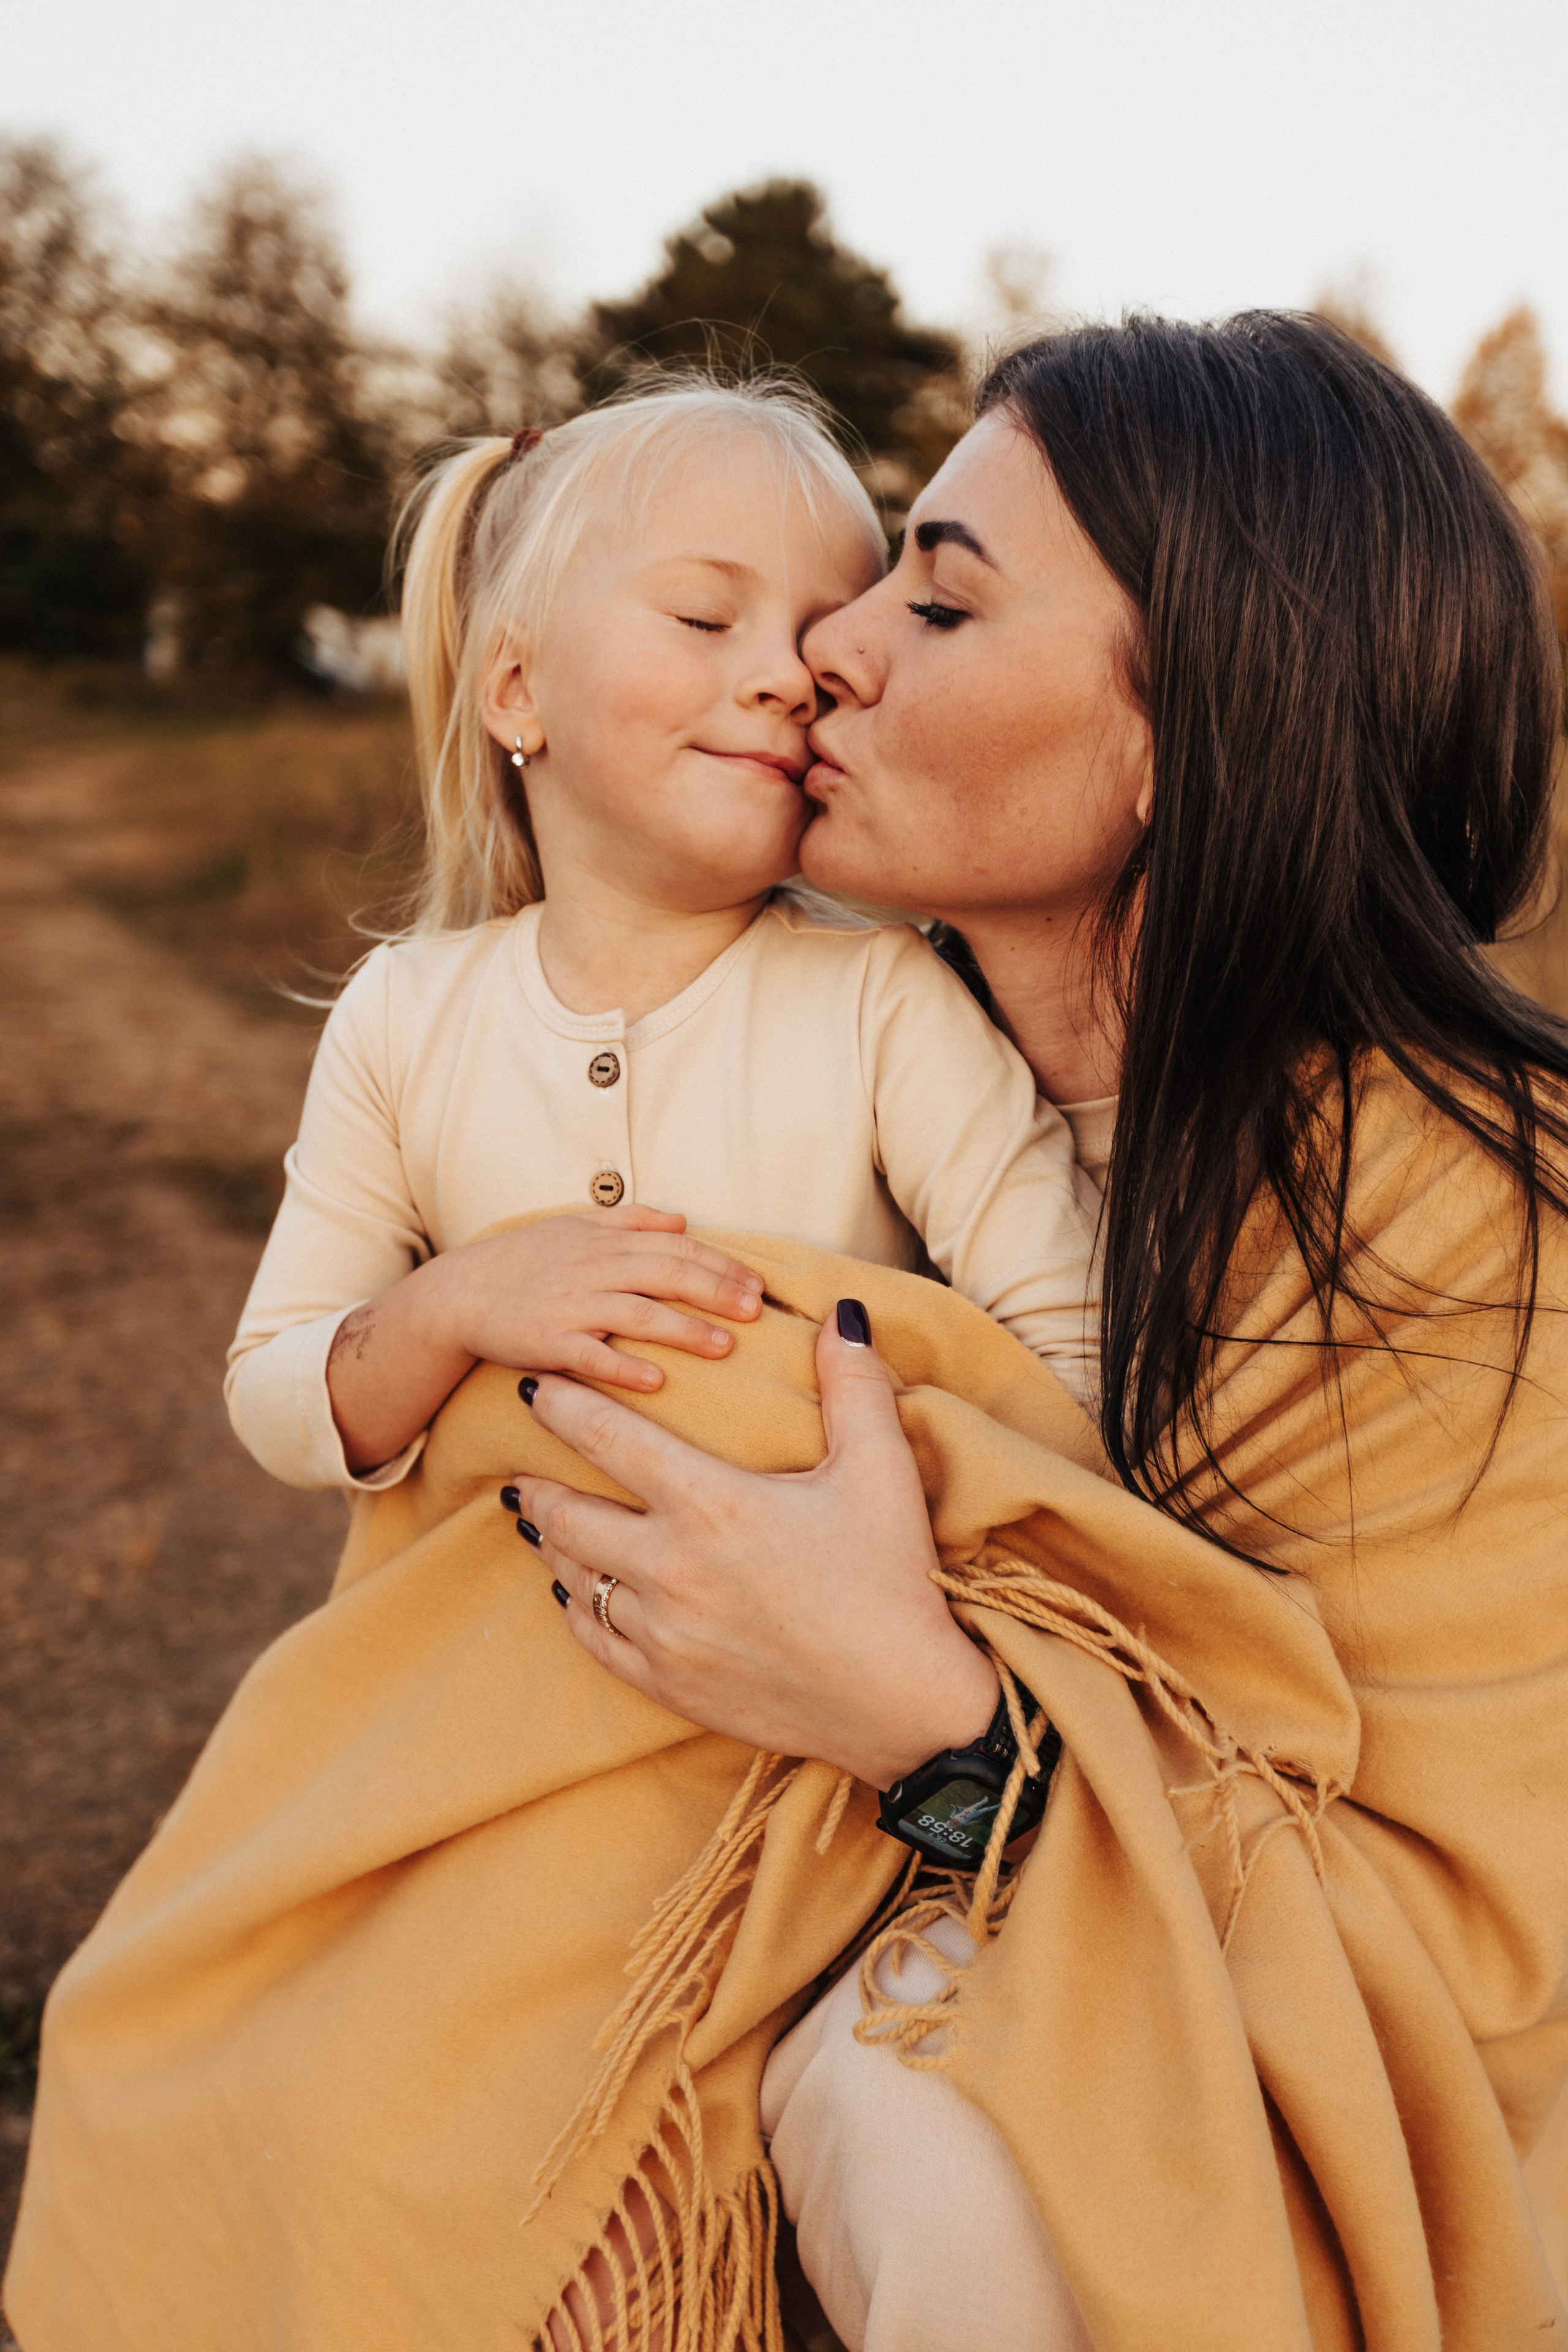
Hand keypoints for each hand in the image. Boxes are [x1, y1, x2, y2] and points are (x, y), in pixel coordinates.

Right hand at [431, 1204, 764, 1390]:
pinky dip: (624, 1366)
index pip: (676, 1248)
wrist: (458, 1293)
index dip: (720, 1264)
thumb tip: (683, 1221)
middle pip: (667, 1276)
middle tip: (756, 1311)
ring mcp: (572, 1306)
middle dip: (716, 1291)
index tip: (758, 1283)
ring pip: (638, 1314)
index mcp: (606, 1242)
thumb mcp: (576, 1228)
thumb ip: (632, 1222)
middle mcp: (594, 1269)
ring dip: (684, 1329)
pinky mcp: (548, 1343)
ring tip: (725, 1346)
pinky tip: (656, 1380)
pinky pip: (591, 1356)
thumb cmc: (523, 1261)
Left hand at [504, 1301, 999, 1789]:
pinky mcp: (670, 1685)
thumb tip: (841, 1312)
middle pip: (569, 1516)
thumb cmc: (894, 1580)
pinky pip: (596, 1641)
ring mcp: (663, 1634)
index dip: (562, 1406)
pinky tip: (573, 1594)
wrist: (905, 1707)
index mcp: (712, 1505)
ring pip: (575, 1579)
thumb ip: (853, 1384)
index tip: (533, 1386)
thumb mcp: (882, 1470)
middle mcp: (671, 1569)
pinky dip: (576, 1609)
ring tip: (542, 1522)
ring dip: (554, 1546)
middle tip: (519, 1469)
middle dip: (538, 1486)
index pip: (608, 1440)